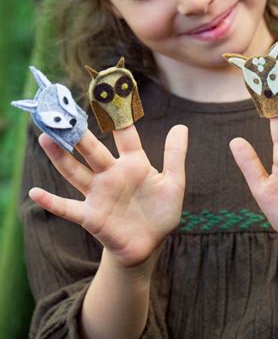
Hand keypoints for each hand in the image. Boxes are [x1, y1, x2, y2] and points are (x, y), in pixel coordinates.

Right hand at [29, 124, 187, 268]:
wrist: (150, 245)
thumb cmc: (161, 213)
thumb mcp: (173, 183)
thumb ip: (175, 156)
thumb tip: (181, 126)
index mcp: (133, 163)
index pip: (125, 134)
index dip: (118, 116)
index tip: (108, 93)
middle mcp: (111, 174)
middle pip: (92, 150)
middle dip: (79, 133)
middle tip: (63, 113)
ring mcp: (98, 194)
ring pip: (76, 172)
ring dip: (60, 157)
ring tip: (46, 137)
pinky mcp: (91, 216)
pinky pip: (68, 207)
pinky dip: (51, 202)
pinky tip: (35, 193)